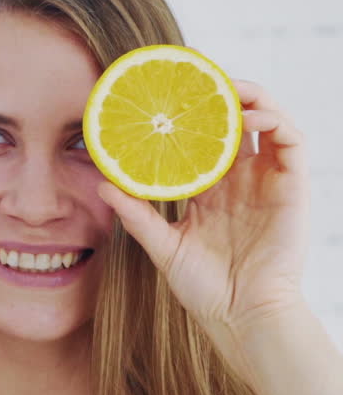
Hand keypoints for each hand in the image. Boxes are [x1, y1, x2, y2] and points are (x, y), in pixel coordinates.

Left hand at [96, 78, 310, 357]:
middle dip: (218, 94)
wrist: (241, 317)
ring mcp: (269, 181)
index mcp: (213, 189)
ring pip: (266, 119)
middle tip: (193, 78)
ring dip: (248, 96)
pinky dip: (273, 118)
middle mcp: (243, 179)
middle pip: (235, 120)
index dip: (190, 113)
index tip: (164, 94)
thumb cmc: (206, 290)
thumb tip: (101, 184)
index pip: (203, 138)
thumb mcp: (164, 246)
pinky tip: (248, 115)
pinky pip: (290, 139)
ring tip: (223, 86)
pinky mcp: (293, 186)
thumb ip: (136, 214)